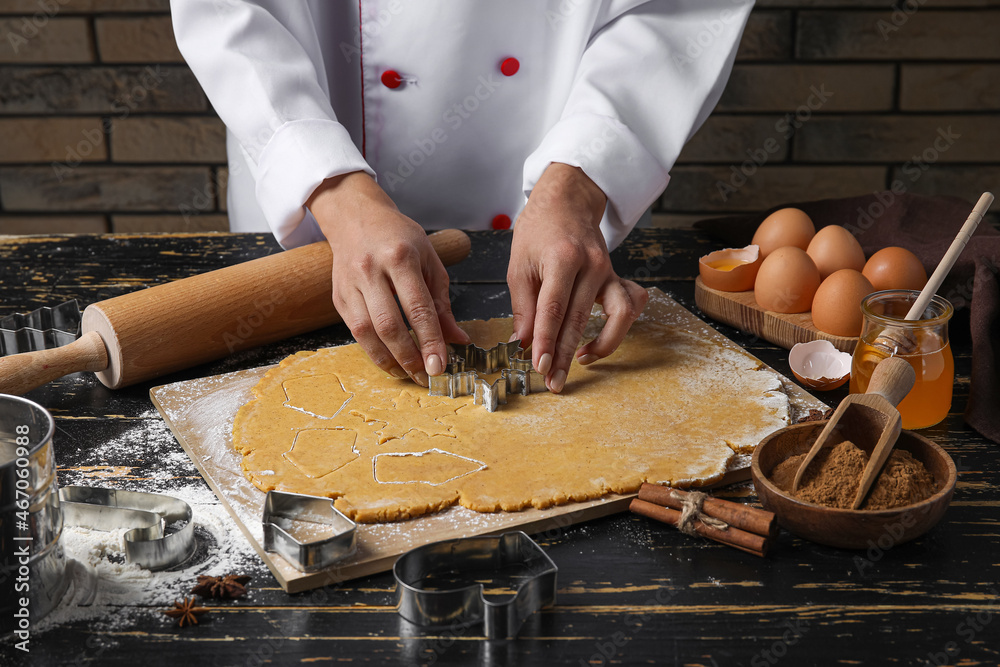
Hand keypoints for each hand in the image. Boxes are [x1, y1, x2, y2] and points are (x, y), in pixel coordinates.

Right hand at [308, 171, 469, 384]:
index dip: (430, 340)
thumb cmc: (399, 237)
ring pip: (367, 331)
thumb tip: (457, 339)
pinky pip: (355, 330)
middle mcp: (371, 270)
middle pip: (389, 324)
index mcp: (400, 257)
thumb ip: (442, 302)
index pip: (418, 307)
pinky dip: (373, 350)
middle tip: (426, 375)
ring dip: (389, 359)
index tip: (441, 365)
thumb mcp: (429, 260)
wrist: (356, 218)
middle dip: (409, 356)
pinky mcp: (339, 296)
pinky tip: (390, 360)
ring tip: (409, 374)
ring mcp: (350, 284)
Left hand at [507, 163, 647, 392]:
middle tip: (555, 382)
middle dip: (566, 355)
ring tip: (581, 362)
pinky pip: (630, 305)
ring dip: (601, 345)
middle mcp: (592, 265)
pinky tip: (600, 340)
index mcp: (563, 258)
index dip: (546, 341)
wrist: (567, 200)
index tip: (540, 366)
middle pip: (579, 319)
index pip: (553, 308)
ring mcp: (609, 271)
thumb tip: (522, 344)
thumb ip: (522, 306)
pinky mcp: (616, 277)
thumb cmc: (539, 230)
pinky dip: (620, 327)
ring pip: (616, 316)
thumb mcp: (519, 264)